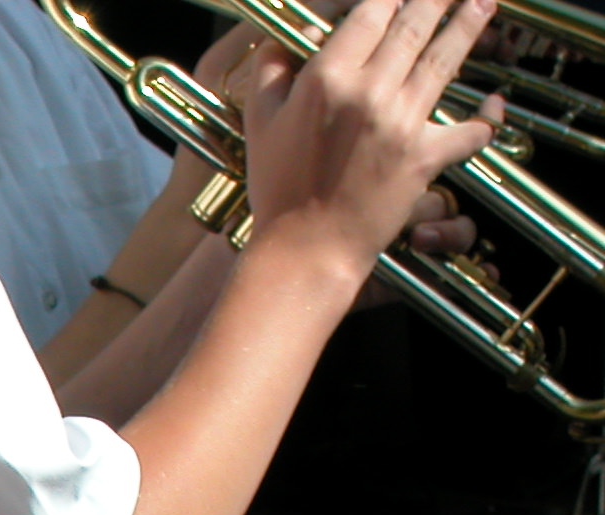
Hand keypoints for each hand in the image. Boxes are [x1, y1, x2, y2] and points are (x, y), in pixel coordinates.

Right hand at [239, 0, 502, 283]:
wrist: (304, 250)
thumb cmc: (279, 190)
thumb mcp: (259, 124)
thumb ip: (271, 73)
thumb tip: (280, 42)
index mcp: (326, 79)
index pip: (370, 12)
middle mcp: (369, 92)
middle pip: (415, 24)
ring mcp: (403, 122)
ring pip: (446, 58)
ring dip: (471, 24)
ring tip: (486, 2)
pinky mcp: (426, 156)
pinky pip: (469, 131)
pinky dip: (487, 119)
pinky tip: (495, 103)